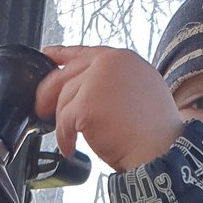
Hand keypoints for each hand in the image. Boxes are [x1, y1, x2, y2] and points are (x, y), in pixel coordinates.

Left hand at [36, 46, 182, 169]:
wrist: (160, 150)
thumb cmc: (154, 131)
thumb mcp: (142, 92)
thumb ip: (115, 83)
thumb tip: (90, 89)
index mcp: (124, 59)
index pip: (86, 53)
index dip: (64, 55)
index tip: (49, 56)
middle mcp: (110, 64)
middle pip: (67, 74)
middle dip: (49, 93)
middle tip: (42, 109)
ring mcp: (97, 81)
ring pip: (64, 100)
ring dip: (62, 124)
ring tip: (68, 140)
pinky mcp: (87, 103)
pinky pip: (64, 121)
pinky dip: (65, 138)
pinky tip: (71, 148)